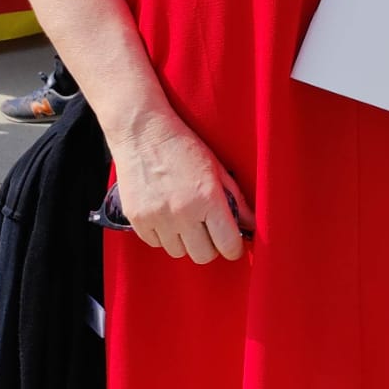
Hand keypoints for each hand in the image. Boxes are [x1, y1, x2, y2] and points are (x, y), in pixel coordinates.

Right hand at [113, 112, 254, 262]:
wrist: (143, 132)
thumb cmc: (183, 147)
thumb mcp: (217, 169)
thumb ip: (236, 200)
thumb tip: (251, 224)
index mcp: (208, 198)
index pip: (227, 245)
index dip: (234, 248)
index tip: (233, 245)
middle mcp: (182, 212)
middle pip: (203, 256)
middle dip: (211, 247)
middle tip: (210, 232)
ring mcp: (157, 218)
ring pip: (178, 252)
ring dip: (185, 241)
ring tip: (185, 220)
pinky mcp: (137, 219)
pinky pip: (155, 244)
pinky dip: (162, 236)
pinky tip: (166, 216)